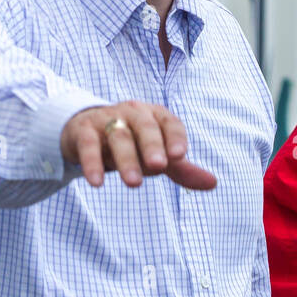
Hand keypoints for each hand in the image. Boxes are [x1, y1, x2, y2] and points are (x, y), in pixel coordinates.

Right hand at [60, 101, 216, 190]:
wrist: (85, 130)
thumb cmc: (132, 143)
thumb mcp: (157, 155)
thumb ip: (182, 169)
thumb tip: (213, 183)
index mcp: (155, 115)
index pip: (170, 123)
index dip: (176, 137)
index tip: (180, 156)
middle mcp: (133, 112)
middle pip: (145, 127)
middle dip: (153, 145)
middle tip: (158, 167)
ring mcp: (107, 119)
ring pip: (119, 136)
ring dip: (126, 159)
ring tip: (133, 184)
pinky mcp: (83, 130)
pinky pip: (88, 145)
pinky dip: (92, 163)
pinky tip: (96, 182)